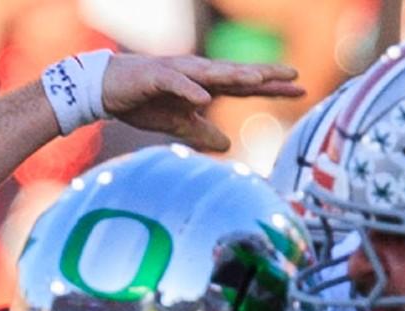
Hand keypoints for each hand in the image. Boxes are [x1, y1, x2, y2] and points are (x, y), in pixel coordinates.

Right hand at [101, 54, 303, 151]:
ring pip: (212, 74)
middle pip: (237, 75)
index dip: (272, 88)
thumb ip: (202, 131)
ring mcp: (178, 73)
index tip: (300, 90)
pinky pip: (176, 83)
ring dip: (235, 76)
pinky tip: (203, 97)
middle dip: (265, 74)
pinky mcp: (156, 76)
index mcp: (205, 86)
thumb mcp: (178, 124)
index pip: (245, 87)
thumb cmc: (142, 103)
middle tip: (293, 74)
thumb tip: (227, 144)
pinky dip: (189, 89)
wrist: (104, 90)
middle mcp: (198, 75)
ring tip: (258, 79)